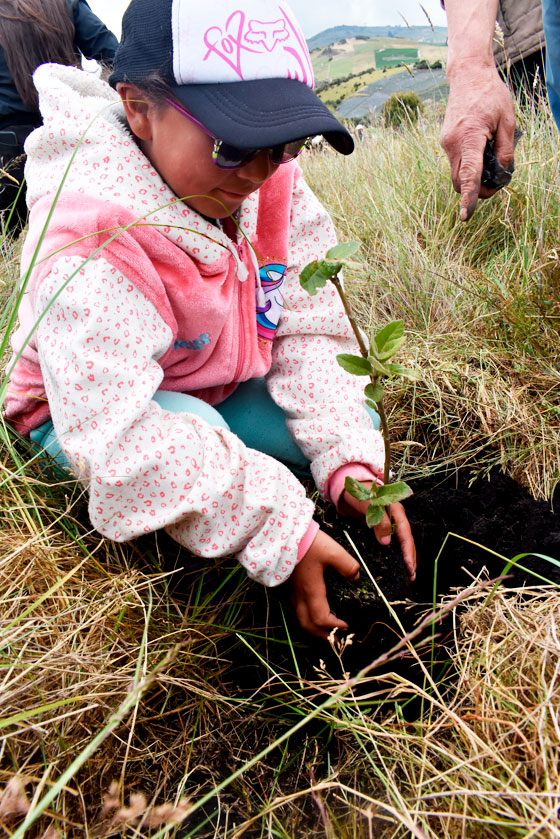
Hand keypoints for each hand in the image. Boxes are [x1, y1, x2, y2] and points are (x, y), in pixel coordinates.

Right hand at [290, 528, 359, 638]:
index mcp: (311, 591)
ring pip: (300, 617)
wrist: (284, 533)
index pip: (321, 619)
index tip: (347, 625)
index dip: (334, 626)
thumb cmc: (309, 543)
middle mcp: (299, 595)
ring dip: (313, 626)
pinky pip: (296, 607)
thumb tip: (355, 578)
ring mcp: (292, 590)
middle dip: (321, 635)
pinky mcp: (289, 584)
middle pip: (307, 625)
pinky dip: (307, 615)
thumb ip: (348, 567)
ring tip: (326, 627)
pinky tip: (315, 608)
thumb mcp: (334, 552)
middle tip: (335, 637)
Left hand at [342, 487, 416, 581]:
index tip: (410, 566)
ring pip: (402, 542)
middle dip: (411, 558)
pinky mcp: (382, 528)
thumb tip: (387, 542)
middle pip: (407, 540)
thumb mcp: (368, 504)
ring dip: (406, 558)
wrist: (348, 490)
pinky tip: (396, 564)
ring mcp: (390, 523)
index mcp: (396, 510)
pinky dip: (396, 554)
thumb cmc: (359, 493)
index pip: (405, 533)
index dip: (408, 550)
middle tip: (412, 576)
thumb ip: (378, 521)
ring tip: (409, 574)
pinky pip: (392, 542)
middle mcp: (396, 518)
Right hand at [440, 62, 515, 220]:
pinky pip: (456, 162)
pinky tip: (481, 151)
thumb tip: (502, 174)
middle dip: (475, 191)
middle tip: (495, 186)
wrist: (467, 75)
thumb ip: (506, 150)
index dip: (469, 197)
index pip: (469, 174)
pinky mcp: (445, 142)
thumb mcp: (508, 121)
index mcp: (469, 136)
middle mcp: (452, 143)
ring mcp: (445, 144)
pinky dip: (468, 165)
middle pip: (460, 181)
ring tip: (490, 164)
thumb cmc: (490, 94)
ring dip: (472, 178)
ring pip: (457, 174)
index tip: (466, 216)